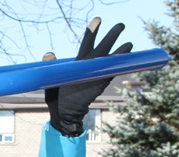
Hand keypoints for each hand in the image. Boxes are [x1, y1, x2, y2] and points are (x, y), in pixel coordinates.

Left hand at [44, 18, 132, 136]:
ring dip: (120, 51)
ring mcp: (96, 75)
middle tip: (121, 24)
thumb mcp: (50, 80)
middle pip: (102, 47)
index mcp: (78, 62)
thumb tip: (49, 54)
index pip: (87, 43)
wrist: (63, 114)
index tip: (98, 19)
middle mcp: (89, 66)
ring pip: (110, 60)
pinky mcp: (99, 85)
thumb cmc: (56, 97)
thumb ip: (50, 66)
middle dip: (112, 35)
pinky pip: (111, 74)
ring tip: (129, 44)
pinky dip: (118, 67)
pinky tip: (126, 61)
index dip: (92, 31)